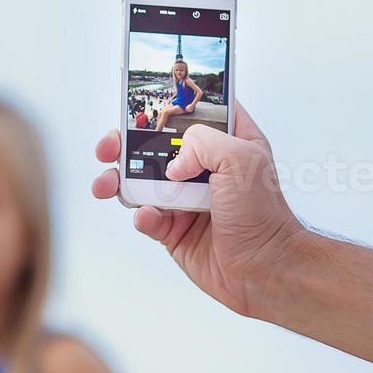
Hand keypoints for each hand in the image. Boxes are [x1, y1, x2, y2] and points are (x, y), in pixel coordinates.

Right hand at [92, 101, 309, 317]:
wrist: (263, 270)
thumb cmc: (264, 215)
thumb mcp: (242, 158)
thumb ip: (203, 141)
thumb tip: (172, 163)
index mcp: (227, 142)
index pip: (196, 112)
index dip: (171, 104)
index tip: (146, 102)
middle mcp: (204, 168)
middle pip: (156, 145)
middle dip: (126, 144)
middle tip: (110, 147)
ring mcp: (186, 198)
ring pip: (142, 181)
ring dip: (120, 180)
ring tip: (108, 184)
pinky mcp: (174, 228)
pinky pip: (146, 216)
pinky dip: (142, 216)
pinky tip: (150, 217)